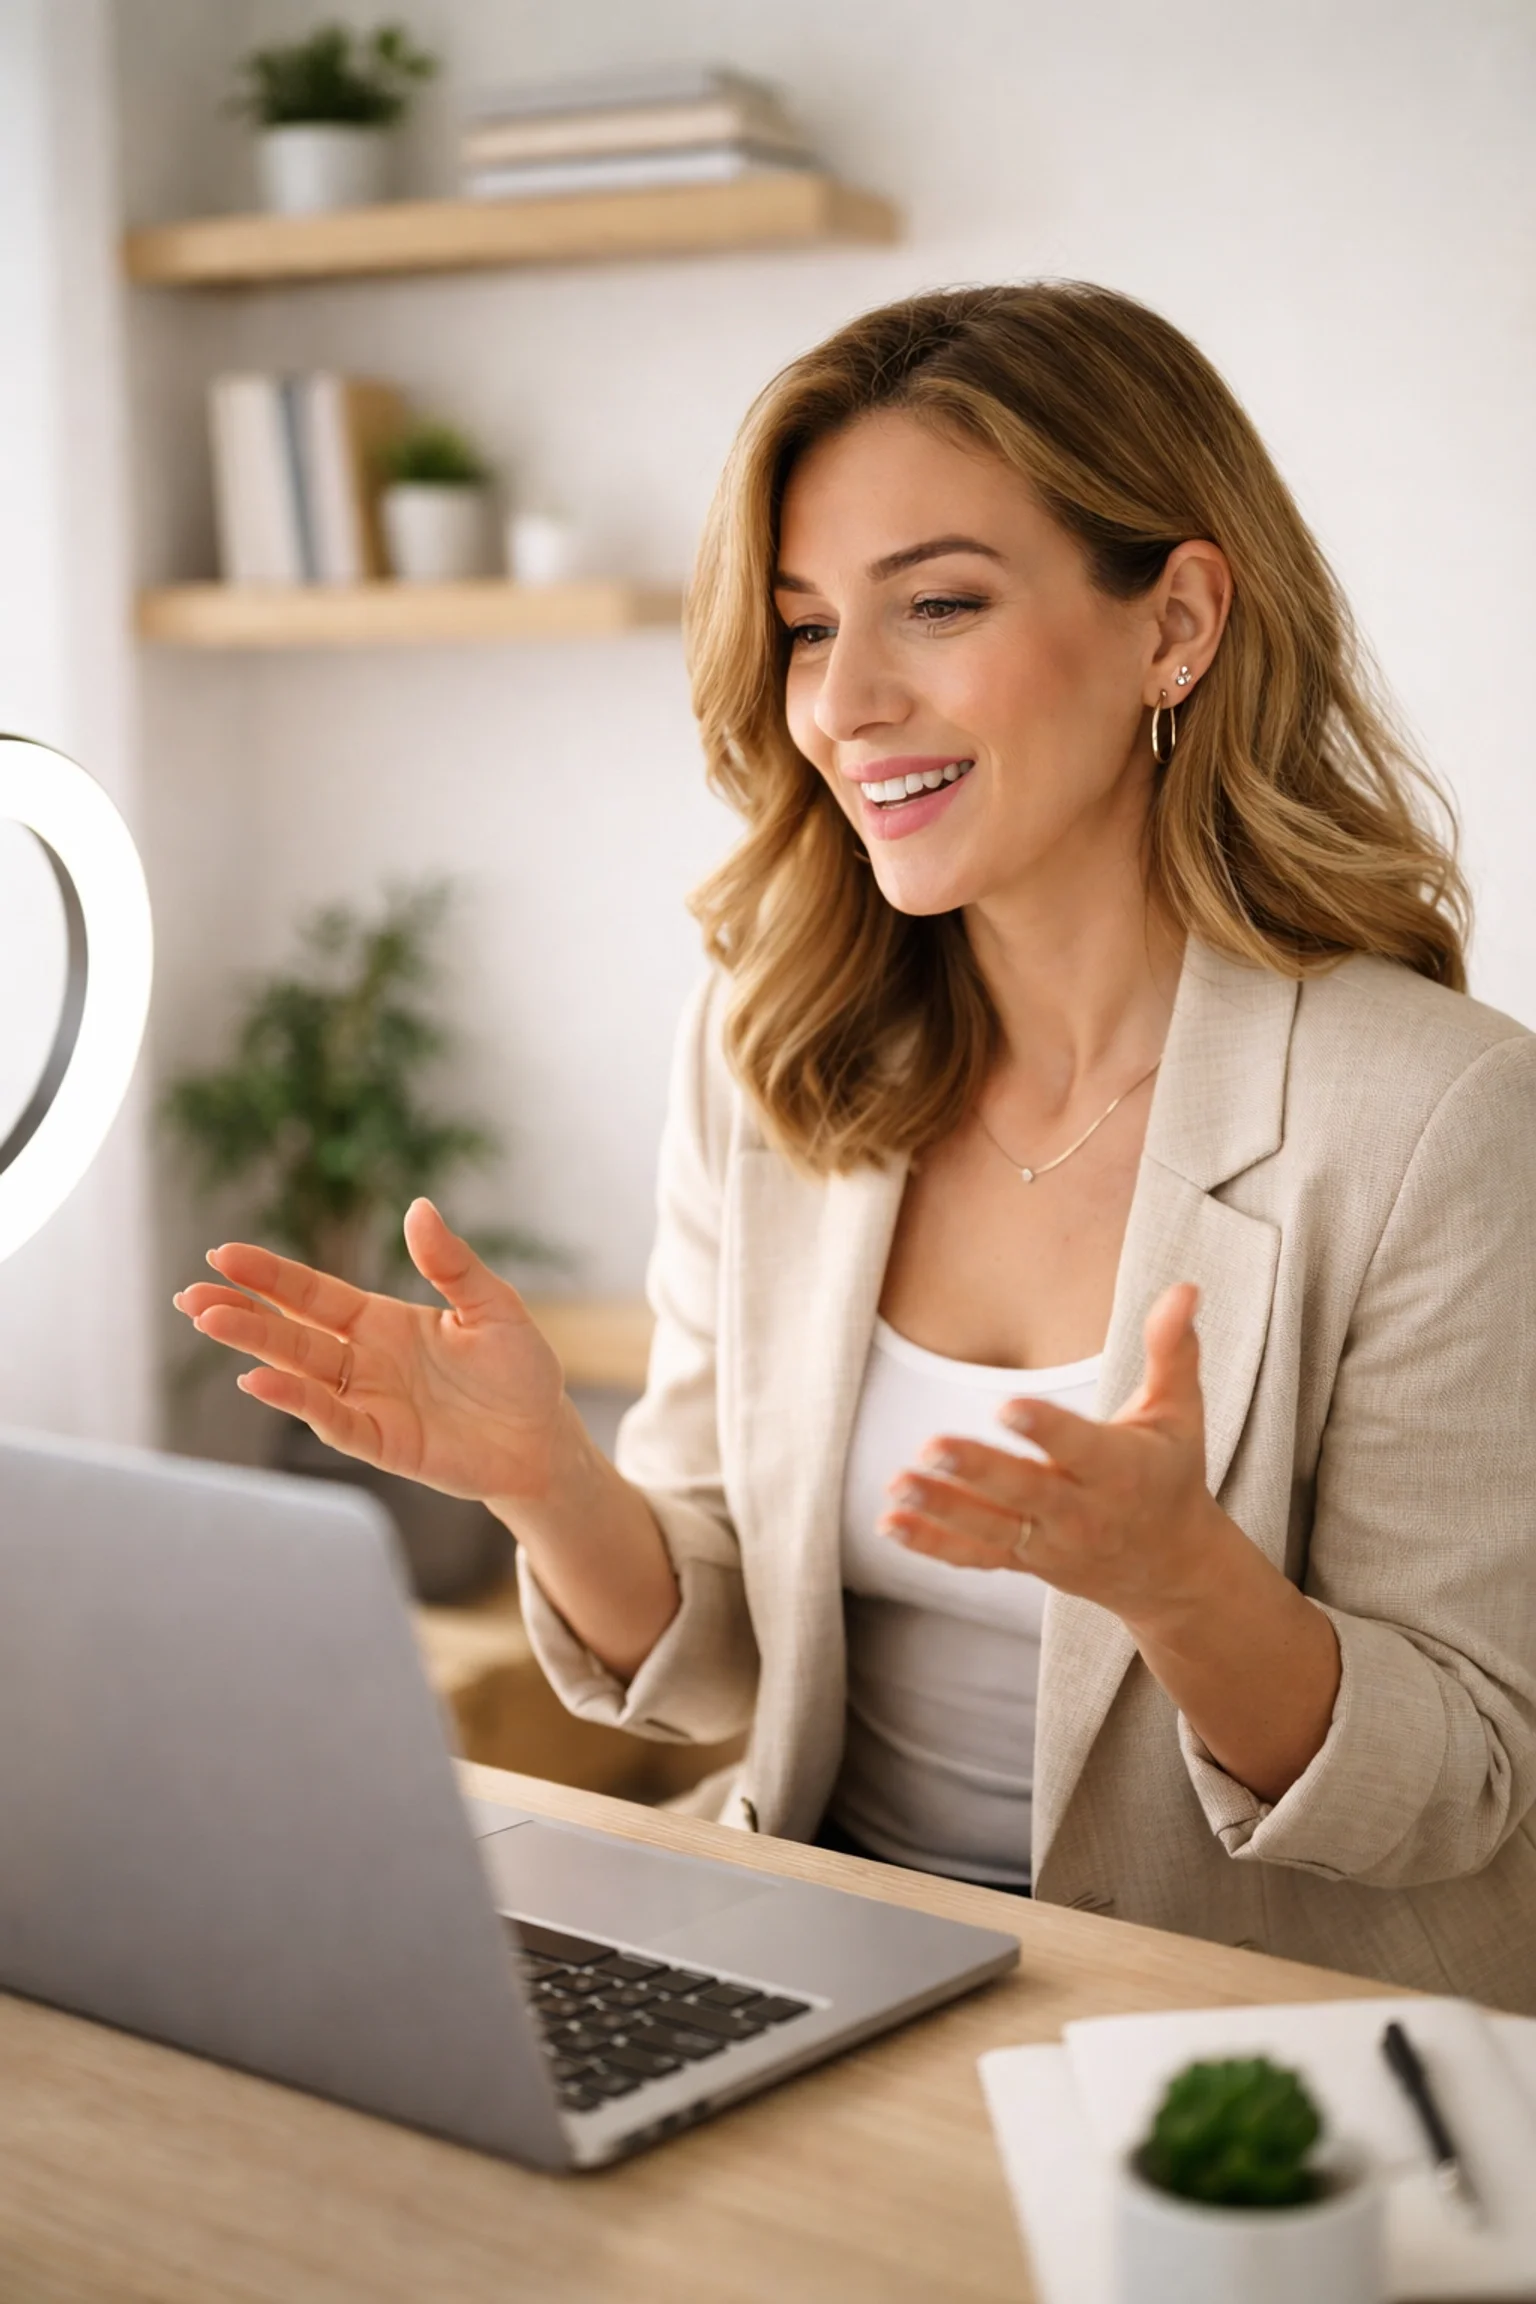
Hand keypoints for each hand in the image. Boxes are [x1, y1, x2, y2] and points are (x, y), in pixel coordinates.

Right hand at [173, 1198, 566, 1505]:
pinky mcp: (384, 1443)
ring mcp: (368, 1403)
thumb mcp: (492, 1305)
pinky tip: (261, 1381)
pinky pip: (335, 1422)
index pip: (313, 1294)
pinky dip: (298, 1402)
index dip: (270, 1276)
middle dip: (242, 1313)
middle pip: (291, 1333)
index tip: (223, 1254)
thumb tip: (418, 1207)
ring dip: (256, 1350)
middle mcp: (363, 1361)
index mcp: (380, 1321)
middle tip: (191, 1295)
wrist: (544, 1438)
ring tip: (211, 1322)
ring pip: (300, 1373)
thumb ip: (451, 1264)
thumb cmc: (518, 1369)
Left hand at [879, 1283, 1238, 1634]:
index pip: (1080, 1447)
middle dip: (979, 1470)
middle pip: (1026, 1491)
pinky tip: (889, 1523)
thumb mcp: (1180, 1413)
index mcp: (1120, 1470)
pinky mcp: (1024, 1560)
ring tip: (897, 1484)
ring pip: (991, 1528)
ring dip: (942, 1508)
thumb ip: (1173, 1349)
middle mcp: (1083, 1511)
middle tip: (933, 1445)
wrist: (1172, 1568)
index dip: (1045, 1429)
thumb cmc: (1171, 1474)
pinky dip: (932, 1543)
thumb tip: (1185, 1286)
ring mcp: (1049, 1541)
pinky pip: (974, 1556)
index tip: (1007, 1406)